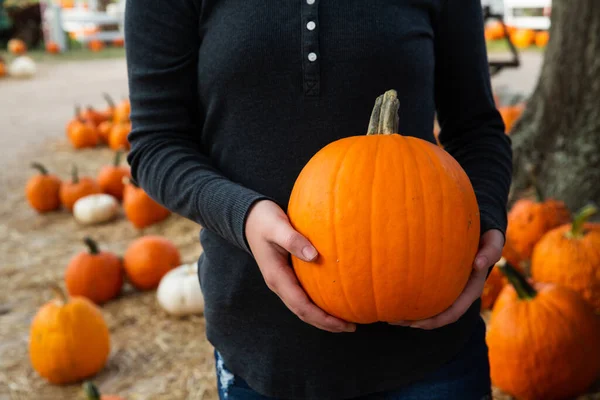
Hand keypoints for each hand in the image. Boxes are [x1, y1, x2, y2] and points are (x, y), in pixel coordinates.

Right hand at [245, 200, 356, 332]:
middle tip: (351, 327)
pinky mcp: (287, 276)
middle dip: (326, 323)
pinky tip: (334, 299)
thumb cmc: (264, 220)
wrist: (248, 218)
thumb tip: (314, 256)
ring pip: (303, 306)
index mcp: (277, 277)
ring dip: (322, 316)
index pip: (301, 306)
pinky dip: (318, 303)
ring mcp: (282, 281)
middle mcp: (279, 284)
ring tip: (345, 319)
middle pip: (303, 313)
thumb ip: (293, 240)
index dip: (322, 318)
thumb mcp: (277, 227)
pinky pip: (303, 295)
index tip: (343, 323)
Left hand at [390, 229, 504, 329]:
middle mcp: (459, 294)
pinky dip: (410, 298)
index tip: (415, 323)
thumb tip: (478, 263)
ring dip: (410, 314)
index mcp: (471, 290)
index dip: (435, 320)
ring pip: (429, 307)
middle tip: (393, 320)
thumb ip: (490, 251)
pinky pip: (425, 294)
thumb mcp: (492, 242)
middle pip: (437, 315)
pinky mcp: (440, 281)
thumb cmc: (486, 239)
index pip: (453, 312)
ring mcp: (450, 289)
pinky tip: (392, 295)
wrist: (482, 233)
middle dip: (416, 321)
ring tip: (388, 315)